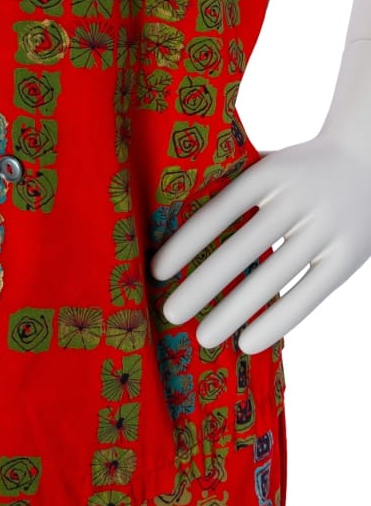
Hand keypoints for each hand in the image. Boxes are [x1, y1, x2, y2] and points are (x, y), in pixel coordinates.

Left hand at [149, 133, 370, 352]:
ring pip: (272, 277)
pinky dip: (277, 321)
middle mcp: (298, 198)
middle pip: (242, 249)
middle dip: (202, 285)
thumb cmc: (300, 167)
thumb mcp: (268, 164)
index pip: (220, 210)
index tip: (157, 271)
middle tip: (169, 314)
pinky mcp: (348, 256)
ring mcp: (327, 228)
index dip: (186, 242)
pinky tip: (247, 342)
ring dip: (234, 311)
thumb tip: (170, 213)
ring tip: (202, 337)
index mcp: (270, 172)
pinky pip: (308, 295)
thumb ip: (230, 183)